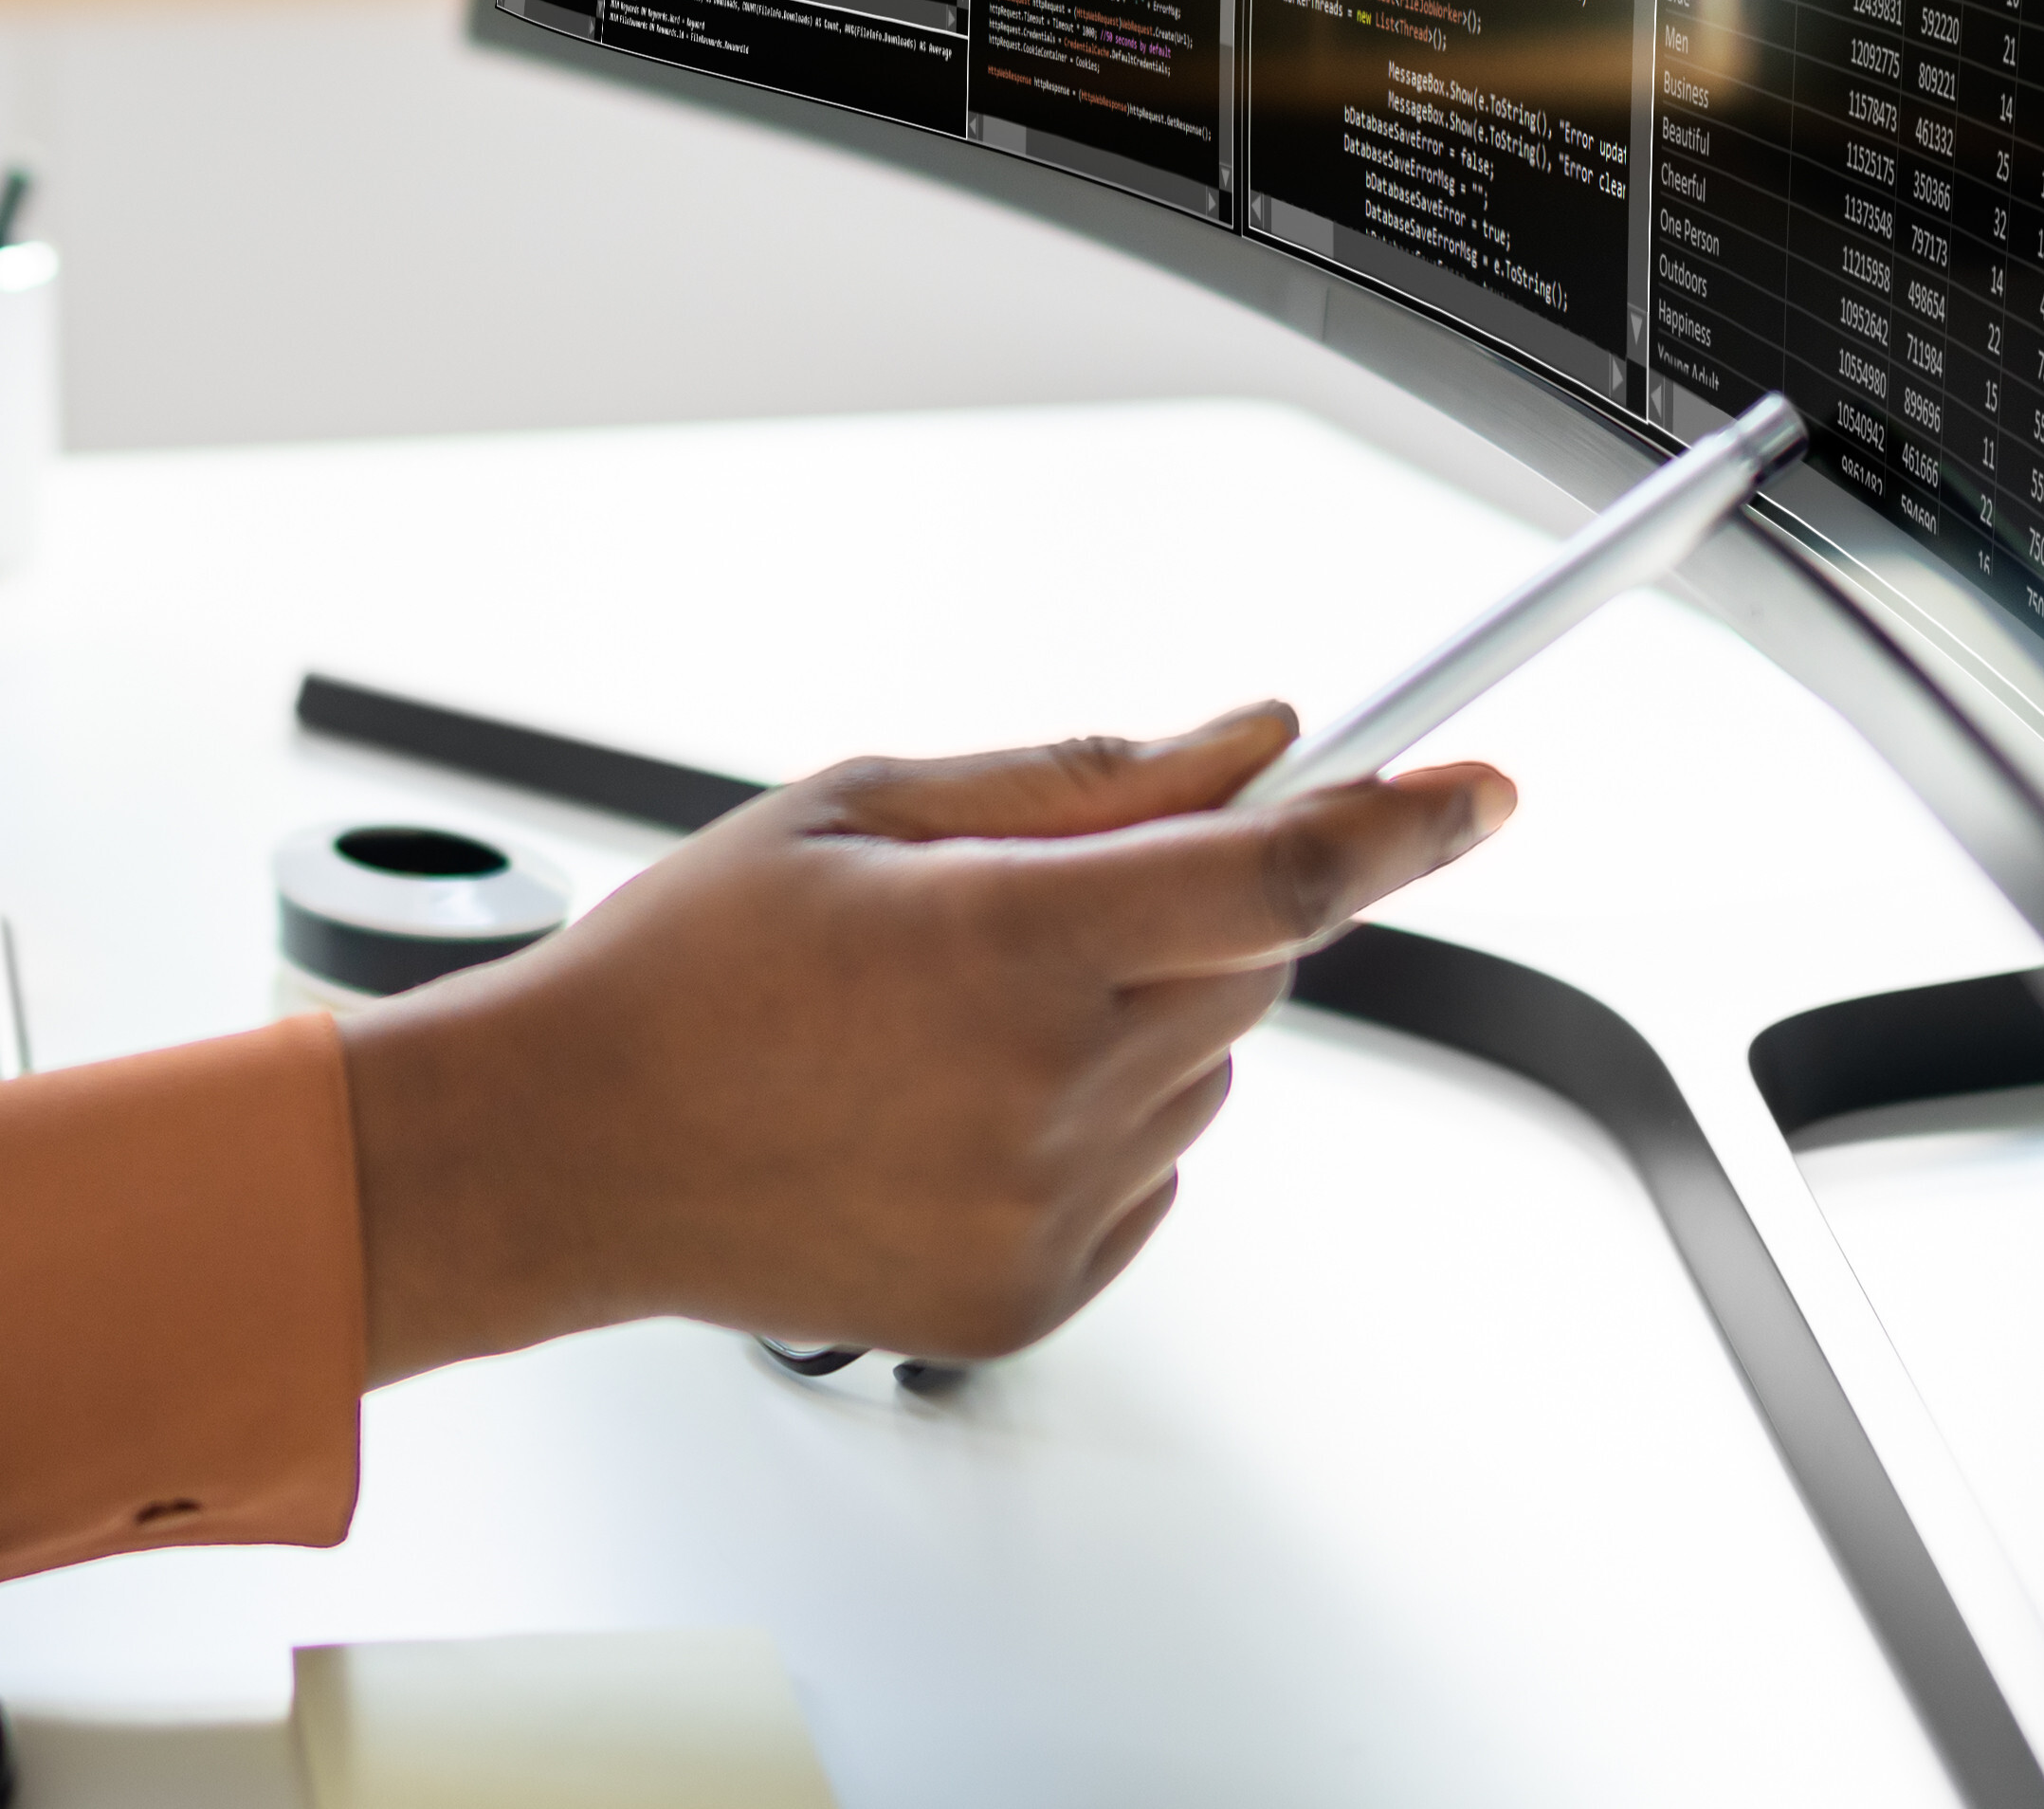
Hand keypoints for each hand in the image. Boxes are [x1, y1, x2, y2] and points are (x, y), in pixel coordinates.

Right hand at [336, 706, 1509, 1381]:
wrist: (567, 1153)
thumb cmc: (685, 971)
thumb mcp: (862, 806)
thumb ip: (1078, 778)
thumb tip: (1246, 744)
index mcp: (1004, 943)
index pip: (1277, 877)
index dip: (1402, 825)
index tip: (1476, 787)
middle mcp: (1045, 1089)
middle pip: (1248, 967)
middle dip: (1198, 904)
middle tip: (1060, 893)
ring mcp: (1046, 1211)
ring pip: (1201, 1074)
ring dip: (1135, 1020)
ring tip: (954, 1016)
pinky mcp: (1031, 1299)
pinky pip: (1152, 1181)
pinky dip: (1094, 1127)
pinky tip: (950, 1105)